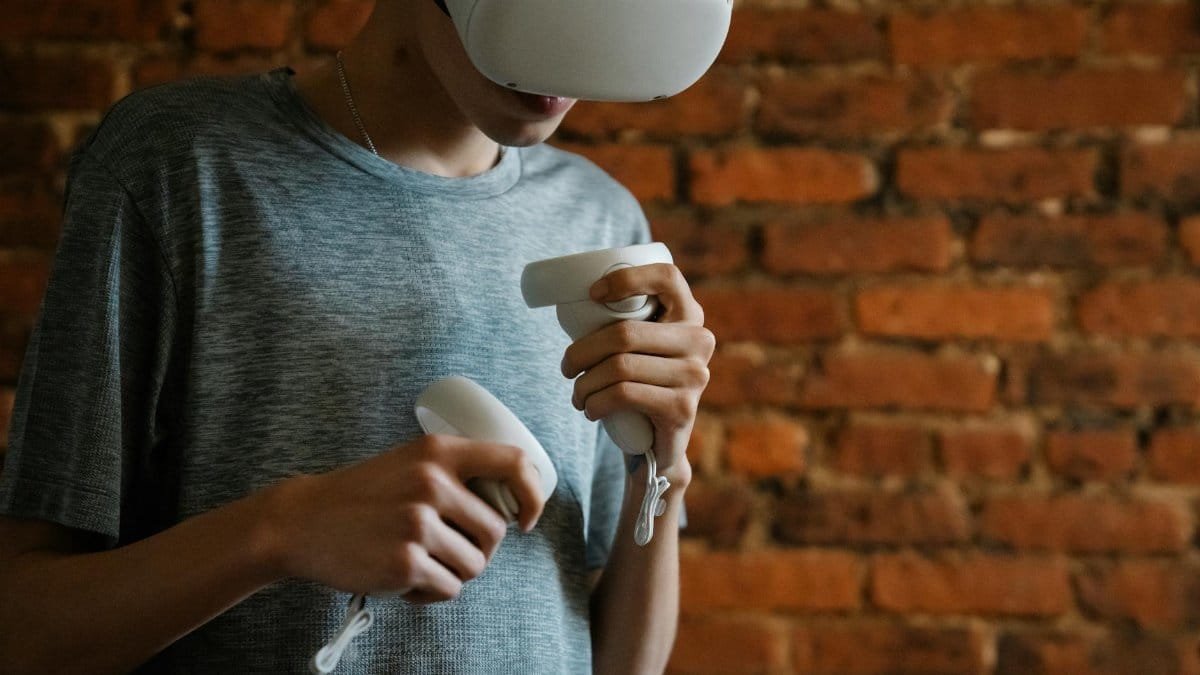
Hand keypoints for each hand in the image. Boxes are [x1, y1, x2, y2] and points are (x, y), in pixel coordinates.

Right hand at [262, 435, 544, 603]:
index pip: (513, 462)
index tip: (524, 519)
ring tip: (420, 561)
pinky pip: (449, 589)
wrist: (301, 521)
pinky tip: (405, 579)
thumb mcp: (409, 461)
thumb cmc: (363, 495)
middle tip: (445, 549)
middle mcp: (432, 483)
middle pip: (495, 532)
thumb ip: (454, 473)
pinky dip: (432, 592)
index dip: (532, 494)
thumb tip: (512, 503)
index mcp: (438, 452)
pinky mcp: (405, 563)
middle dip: (478, 549)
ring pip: (474, 565)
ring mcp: (418, 524)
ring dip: (453, 572)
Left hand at [561, 263, 714, 469]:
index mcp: (689, 315)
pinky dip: (596, 402)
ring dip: (584, 384)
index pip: (666, 277)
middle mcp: (699, 341)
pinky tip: (590, 410)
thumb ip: (625, 322)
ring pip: (619, 367)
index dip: (626, 278)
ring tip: (578, 395)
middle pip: (625, 333)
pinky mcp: (682, 408)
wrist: (659, 445)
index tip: (592, 294)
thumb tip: (574, 299)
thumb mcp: (638, 349)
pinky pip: (624, 394)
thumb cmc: (639, 386)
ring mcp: (694, 375)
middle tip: (567, 368)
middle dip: (581, 352)